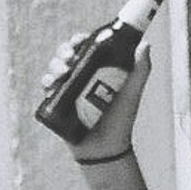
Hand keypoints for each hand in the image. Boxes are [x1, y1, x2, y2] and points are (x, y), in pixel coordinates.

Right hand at [37, 35, 152, 161]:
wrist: (106, 149)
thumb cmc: (121, 120)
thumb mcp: (133, 93)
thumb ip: (141, 70)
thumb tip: (145, 44)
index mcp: (98, 68)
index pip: (86, 47)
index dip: (79, 40)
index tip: (80, 40)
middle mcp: (81, 75)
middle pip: (67, 55)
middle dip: (64, 52)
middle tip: (70, 58)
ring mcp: (68, 89)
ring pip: (55, 69)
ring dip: (54, 66)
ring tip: (62, 73)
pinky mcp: (57, 104)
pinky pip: (47, 89)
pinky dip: (46, 83)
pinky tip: (51, 86)